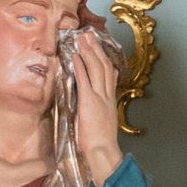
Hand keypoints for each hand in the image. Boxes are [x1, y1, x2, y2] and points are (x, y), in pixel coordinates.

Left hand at [66, 30, 122, 186]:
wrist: (102, 150)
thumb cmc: (100, 143)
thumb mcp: (102, 122)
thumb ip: (98, 111)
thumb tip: (91, 107)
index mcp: (110, 100)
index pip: (111, 74)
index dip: (105, 59)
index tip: (99, 48)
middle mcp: (107, 94)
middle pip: (104, 66)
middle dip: (97, 49)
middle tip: (89, 35)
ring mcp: (99, 96)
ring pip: (97, 68)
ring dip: (89, 52)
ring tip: (82, 39)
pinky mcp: (89, 101)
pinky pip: (84, 79)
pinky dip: (80, 65)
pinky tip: (74, 56)